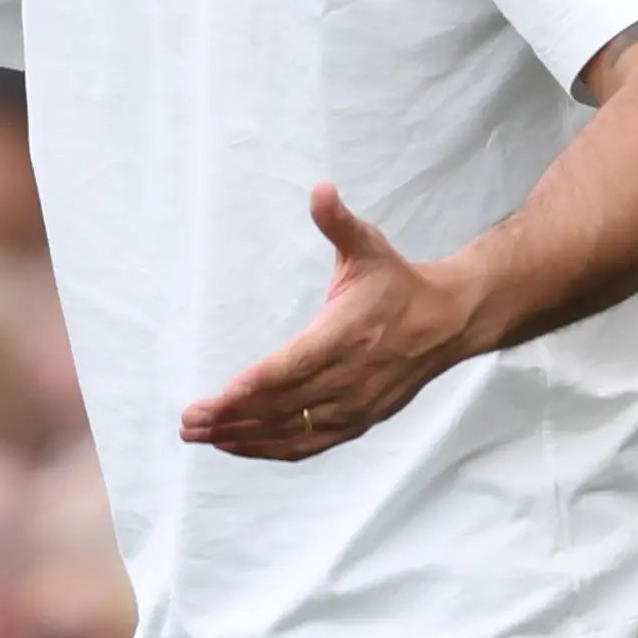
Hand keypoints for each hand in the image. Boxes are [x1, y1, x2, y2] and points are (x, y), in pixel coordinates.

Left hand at [181, 184, 479, 461]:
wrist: (448, 321)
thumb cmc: (398, 282)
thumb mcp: (369, 246)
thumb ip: (338, 222)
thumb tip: (320, 188)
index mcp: (347, 332)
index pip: (297, 364)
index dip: (259, 382)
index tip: (222, 395)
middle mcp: (350, 376)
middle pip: (285, 404)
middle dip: (233, 416)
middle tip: (189, 421)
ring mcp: (355, 405)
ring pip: (293, 431)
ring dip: (244, 437)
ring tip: (201, 436)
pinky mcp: (359, 422)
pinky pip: (309, 444)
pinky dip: (272, 450)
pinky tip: (239, 446)